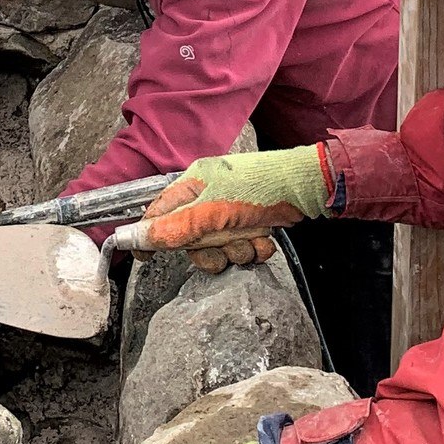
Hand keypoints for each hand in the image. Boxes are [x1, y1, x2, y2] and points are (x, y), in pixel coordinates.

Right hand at [110, 146, 330, 272]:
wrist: (305, 189)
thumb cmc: (259, 189)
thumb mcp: (212, 213)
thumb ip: (175, 228)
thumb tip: (137, 238)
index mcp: (193, 185)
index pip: (159, 213)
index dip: (150, 235)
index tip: (145, 258)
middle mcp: (209, 197)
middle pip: (189, 238)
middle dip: (208, 251)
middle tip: (221, 251)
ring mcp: (231, 210)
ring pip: (218, 246)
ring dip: (235, 251)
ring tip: (250, 243)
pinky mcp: (251, 221)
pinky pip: (241, 245)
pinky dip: (254, 248)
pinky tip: (265, 241)